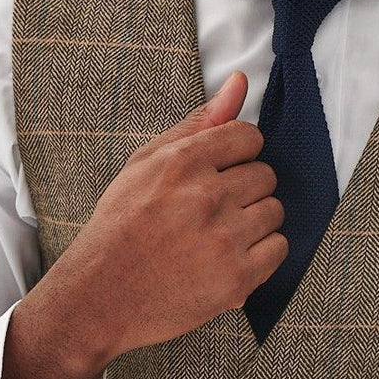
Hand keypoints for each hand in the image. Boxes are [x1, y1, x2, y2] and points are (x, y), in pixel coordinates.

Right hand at [48, 70, 288, 359]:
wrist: (99, 296)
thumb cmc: (120, 227)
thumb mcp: (146, 164)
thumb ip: (198, 123)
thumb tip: (240, 82)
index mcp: (183, 162)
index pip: (248, 137)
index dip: (236, 156)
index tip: (218, 175)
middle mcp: (207, 196)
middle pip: (265, 175)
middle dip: (244, 190)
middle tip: (211, 211)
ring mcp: (225, 239)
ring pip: (275, 211)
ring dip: (254, 222)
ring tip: (218, 236)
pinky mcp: (237, 278)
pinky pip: (279, 249)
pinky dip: (260, 254)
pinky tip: (230, 258)